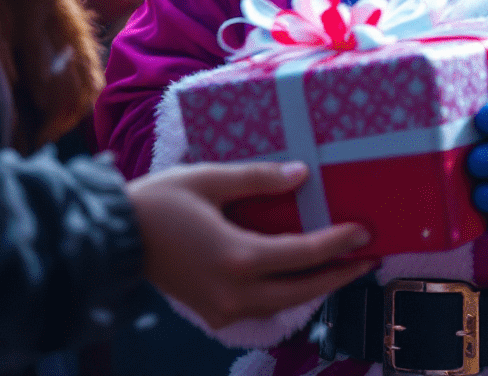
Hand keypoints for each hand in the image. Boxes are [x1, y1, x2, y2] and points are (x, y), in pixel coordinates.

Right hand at [128, 161, 377, 329]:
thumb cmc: (162, 202)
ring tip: (344, 269)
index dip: (339, 244)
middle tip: (369, 259)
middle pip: (302, 290)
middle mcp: (236, 292)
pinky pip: (262, 307)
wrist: (117, 237)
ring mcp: (224, 309)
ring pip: (284, 304)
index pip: (304, 255)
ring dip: (316, 287)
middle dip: (340, 276)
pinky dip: (287, 294)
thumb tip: (302, 175)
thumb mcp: (212, 178)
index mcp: (239, 258)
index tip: (364, 232)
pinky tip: (300, 278)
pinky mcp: (213, 313)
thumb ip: (259, 178)